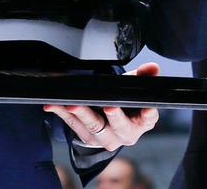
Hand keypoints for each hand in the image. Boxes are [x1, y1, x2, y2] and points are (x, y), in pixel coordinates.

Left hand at [43, 62, 160, 150]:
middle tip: (108, 106)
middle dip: (114, 116)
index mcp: (142, 122)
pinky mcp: (88, 139)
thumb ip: (142, 76)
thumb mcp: (132, 88)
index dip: (148, 114)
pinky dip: (63, 113)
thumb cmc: (123, 105)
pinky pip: (74, 125)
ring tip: (72, 104)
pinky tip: (54, 105)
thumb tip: (152, 67)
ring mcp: (106, 138)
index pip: (148, 119)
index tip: (146, 109)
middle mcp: (126, 134)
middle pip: (119, 126)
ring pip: (94, 126)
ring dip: (81, 114)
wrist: (108, 124)